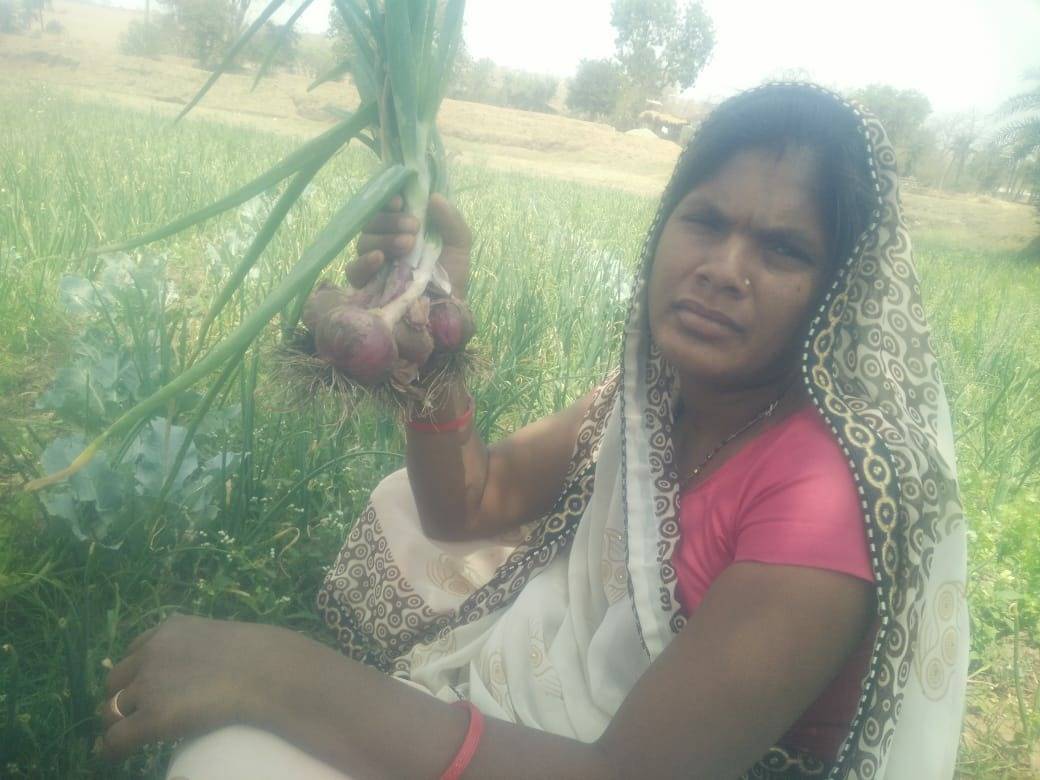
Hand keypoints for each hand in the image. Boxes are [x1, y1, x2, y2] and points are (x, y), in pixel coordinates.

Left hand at [101, 614, 300, 760]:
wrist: (266, 673)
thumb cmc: (261, 656)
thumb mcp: (222, 639)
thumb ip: (202, 649)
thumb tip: (204, 673)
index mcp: (170, 628)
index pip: (136, 649)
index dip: (136, 672)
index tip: (142, 686)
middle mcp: (152, 651)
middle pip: (116, 679)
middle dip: (121, 696)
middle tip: (133, 713)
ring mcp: (149, 683)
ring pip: (111, 709)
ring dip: (117, 721)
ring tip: (127, 735)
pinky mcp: (152, 716)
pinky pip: (117, 737)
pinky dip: (114, 748)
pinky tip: (117, 755)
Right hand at [350, 193, 471, 298]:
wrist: (448, 312)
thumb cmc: (451, 277)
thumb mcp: (458, 245)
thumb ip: (451, 219)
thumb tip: (434, 196)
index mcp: (403, 229)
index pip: (386, 208)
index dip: (388, 200)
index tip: (400, 201)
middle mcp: (384, 244)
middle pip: (372, 222)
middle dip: (391, 220)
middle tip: (413, 227)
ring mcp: (373, 265)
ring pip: (364, 242)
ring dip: (384, 238)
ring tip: (408, 244)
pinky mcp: (365, 286)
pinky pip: (353, 270)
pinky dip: (364, 261)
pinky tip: (380, 258)